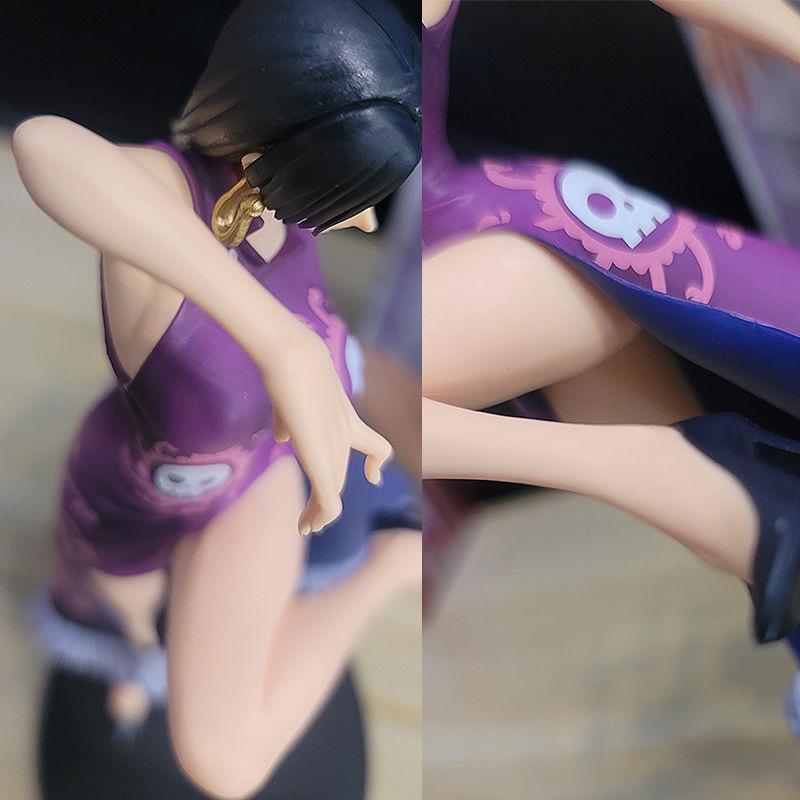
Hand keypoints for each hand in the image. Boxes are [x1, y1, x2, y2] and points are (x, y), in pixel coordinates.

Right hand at [261, 328, 392, 534]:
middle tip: (313, 522)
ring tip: (308, 528)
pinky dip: (321, 514)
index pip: (374, 446)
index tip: (373, 476)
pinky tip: (308, 525)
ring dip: (320, 513)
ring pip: (333, 490)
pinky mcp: (321, 456)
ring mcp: (335, 445)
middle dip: (327, 501)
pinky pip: (328, 496)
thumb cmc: (287, 366)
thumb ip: (290, 419)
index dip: (375, 462)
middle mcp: (346, 434)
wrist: (292, 355)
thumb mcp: (290, 397)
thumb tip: (282, 436)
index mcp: (345, 417)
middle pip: (340, 476)